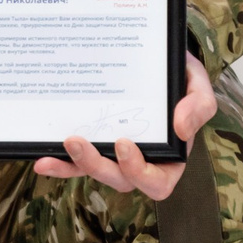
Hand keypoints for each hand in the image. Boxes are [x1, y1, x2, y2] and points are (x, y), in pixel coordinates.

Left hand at [34, 54, 217, 200]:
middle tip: (79, 141)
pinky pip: (76, 162)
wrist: (154, 60)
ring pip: (95, 172)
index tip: (124, 144)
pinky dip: (60, 164)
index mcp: (169, 157)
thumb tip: (183, 130)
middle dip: (98, 166)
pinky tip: (44, 160)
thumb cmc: (179, 77)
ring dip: (75, 165)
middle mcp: (140, 162)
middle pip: (120, 180)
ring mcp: (114, 156)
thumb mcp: (197, 86)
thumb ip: (198, 106)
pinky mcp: (94, 145)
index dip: (139, 172)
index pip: (157, 182)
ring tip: (62, 144)